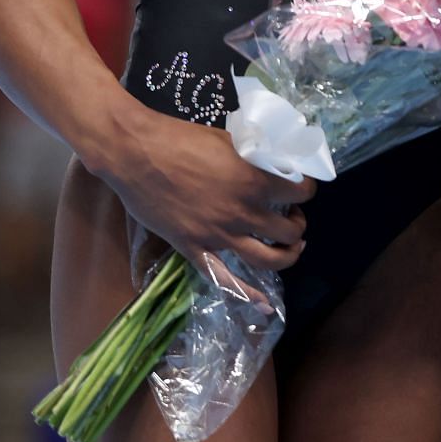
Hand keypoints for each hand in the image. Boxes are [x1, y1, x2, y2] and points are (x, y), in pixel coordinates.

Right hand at [96, 102, 316, 275]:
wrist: (135, 153)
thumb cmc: (180, 138)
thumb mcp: (229, 139)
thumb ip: (253, 155)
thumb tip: (273, 158)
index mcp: (254, 181)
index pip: (301, 193)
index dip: (306, 190)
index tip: (300, 188)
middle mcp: (242, 212)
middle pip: (290, 231)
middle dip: (297, 224)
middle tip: (291, 215)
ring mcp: (218, 235)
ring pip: (268, 259)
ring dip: (287, 255)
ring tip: (289, 246)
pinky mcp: (194, 248)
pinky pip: (224, 278)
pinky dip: (247, 293)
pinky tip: (264, 303)